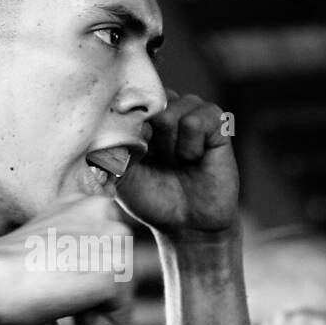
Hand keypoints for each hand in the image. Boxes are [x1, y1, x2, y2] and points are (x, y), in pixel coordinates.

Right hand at [0, 194, 135, 324]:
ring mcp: (117, 240)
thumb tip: (94, 261)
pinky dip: (91, 323)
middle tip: (49, 276)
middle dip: (90, 288)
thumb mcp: (53, 240)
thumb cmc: (5, 266)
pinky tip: (62, 300)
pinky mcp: (117, 271)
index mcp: (91, 201)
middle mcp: (110, 212)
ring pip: (122, 298)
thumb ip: (79, 242)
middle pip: (121, 276)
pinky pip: (120, 320)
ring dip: (88, 304)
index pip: (109, 255)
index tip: (47, 263)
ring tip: (54, 285)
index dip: (79, 272)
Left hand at [115, 90, 237, 238]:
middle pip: (149, 105)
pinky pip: (196, 121)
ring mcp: (193, 113)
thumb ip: (108, 149)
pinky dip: (191, 147)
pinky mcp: (217, 123)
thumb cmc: (152, 197)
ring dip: (169, 146)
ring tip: (177, 162)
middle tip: (158, 161)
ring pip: (171, 113)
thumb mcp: (119, 175)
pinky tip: (195, 158)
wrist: (187, 224)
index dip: (127, 127)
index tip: (132, 154)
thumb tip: (107, 126)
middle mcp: (168, 109)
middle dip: (149, 141)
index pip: (128, 100)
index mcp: (142, 116)